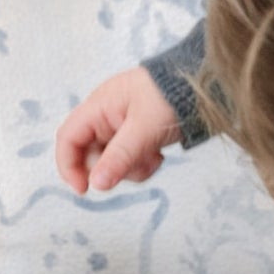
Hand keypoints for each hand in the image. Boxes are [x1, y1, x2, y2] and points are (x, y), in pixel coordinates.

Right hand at [55, 65, 181, 194]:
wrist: (206, 84)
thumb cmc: (172, 95)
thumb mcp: (144, 128)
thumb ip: (120, 157)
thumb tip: (96, 185)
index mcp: (98, 106)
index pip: (68, 138)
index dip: (68, 166)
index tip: (84, 190)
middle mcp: (105, 117)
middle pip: (90, 155)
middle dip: (111, 168)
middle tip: (135, 166)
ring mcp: (120, 127)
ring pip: (111, 162)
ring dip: (131, 168)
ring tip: (153, 157)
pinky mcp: (136, 136)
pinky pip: (128, 160)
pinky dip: (142, 164)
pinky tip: (158, 155)